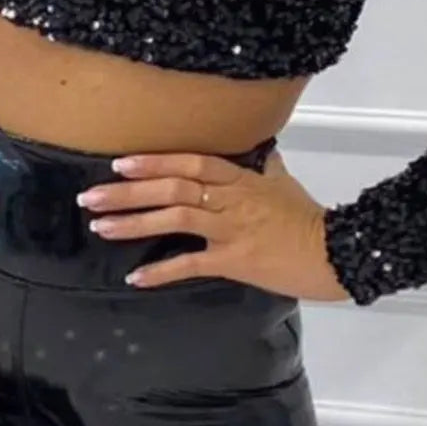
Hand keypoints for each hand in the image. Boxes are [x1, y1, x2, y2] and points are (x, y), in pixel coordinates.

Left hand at [77, 145, 350, 301]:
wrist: (335, 252)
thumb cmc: (308, 218)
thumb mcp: (283, 183)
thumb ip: (264, 166)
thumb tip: (260, 149)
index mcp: (240, 178)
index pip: (191, 161)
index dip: (155, 161)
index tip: (121, 163)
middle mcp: (230, 199)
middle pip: (173, 187)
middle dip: (129, 191)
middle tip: (91, 196)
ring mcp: (231, 229)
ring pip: (175, 218)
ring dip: (134, 222)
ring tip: (100, 226)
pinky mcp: (234, 261)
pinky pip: (191, 264)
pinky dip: (161, 271)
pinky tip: (135, 277)